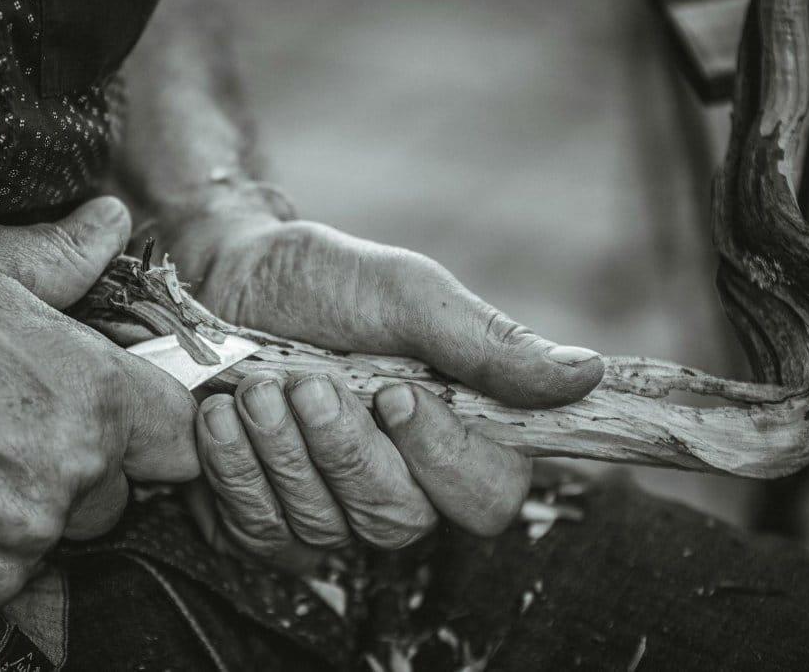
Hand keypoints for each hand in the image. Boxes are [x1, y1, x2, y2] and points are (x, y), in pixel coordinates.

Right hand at [0, 197, 195, 616]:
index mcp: (95, 393)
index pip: (182, 431)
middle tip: (16, 428)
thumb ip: (60, 252)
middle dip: (88, 464)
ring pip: (67, 529)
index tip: (128, 417)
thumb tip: (110, 222)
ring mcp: (30, 536)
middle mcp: (77, 471)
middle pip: (123, 485)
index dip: (159, 423)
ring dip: (36, 506)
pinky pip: (12, 569)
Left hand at [182, 210, 602, 568]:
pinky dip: (234, 472)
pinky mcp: (261, 520)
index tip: (397, 394)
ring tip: (253, 389)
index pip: (486, 497)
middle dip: (344, 451)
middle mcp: (397, 485)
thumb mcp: (407, 294)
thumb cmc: (325, 283)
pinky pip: (257, 532)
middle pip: (398, 522)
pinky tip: (219, 418)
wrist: (226, 276)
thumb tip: (588, 375)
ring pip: (323, 528)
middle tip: (307, 383)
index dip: (443, 459)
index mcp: (451, 434)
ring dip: (281, 451)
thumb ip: (487, 342)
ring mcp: (327, 510)